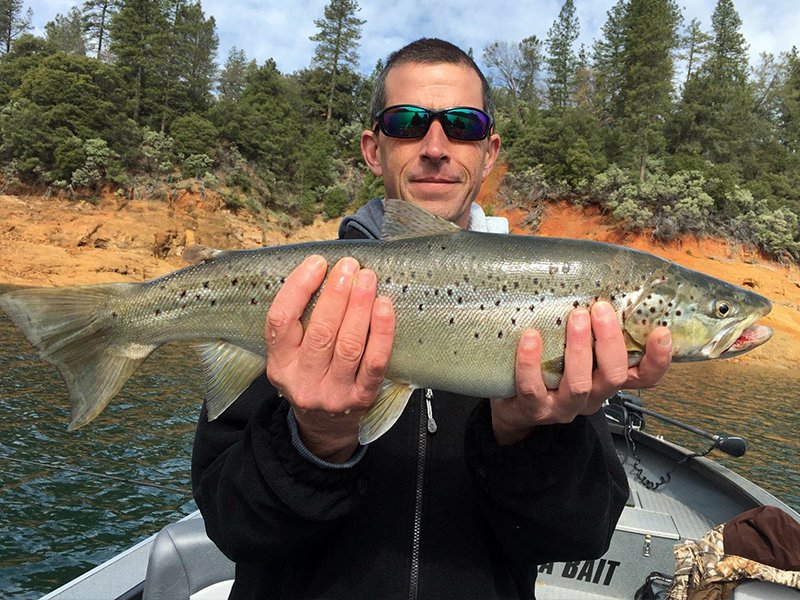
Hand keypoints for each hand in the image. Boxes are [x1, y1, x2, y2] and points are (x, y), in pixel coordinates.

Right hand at [265, 255, 394, 462]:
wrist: (325, 426)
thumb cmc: (311, 375)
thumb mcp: (291, 355)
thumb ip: (300, 320)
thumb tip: (324, 270)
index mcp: (279, 364)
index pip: (281, 322)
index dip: (298, 288)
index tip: (317, 263)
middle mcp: (302, 381)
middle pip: (320, 332)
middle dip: (337, 293)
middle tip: (350, 266)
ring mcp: (333, 393)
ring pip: (349, 345)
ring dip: (360, 307)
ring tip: (367, 279)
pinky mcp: (361, 399)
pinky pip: (375, 362)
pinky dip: (381, 332)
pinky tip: (384, 307)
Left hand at [490, 301, 671, 444]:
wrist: (512, 408)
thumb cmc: (547, 371)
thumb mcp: (574, 352)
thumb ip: (590, 330)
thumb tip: (596, 282)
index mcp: (606, 380)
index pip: (644, 378)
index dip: (658, 360)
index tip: (661, 332)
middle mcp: (591, 397)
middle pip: (614, 376)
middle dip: (610, 340)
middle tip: (600, 309)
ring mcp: (563, 407)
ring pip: (580, 384)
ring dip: (579, 349)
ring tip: (575, 317)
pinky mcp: (533, 410)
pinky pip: (533, 388)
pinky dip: (531, 362)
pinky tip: (530, 338)